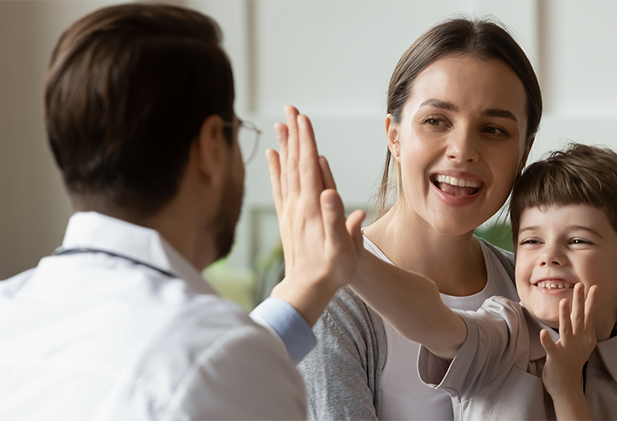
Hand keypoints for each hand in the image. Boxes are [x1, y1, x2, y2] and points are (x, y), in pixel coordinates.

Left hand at [266, 105, 365, 325]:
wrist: (306, 291)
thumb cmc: (331, 272)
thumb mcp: (343, 250)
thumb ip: (336, 221)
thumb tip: (331, 194)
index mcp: (313, 208)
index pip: (310, 166)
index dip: (307, 141)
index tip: (303, 118)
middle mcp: (299, 205)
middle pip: (296, 162)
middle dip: (295, 134)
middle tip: (291, 109)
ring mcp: (290, 211)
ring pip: (286, 171)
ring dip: (285, 146)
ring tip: (281, 124)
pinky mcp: (286, 218)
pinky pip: (279, 187)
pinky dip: (276, 169)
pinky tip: (273, 156)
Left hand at [540, 283, 597, 397]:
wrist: (567, 387)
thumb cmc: (573, 364)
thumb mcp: (583, 346)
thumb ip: (586, 331)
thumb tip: (589, 318)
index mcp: (584, 337)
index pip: (588, 316)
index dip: (590, 301)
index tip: (593, 287)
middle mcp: (578, 341)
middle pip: (579, 318)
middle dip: (580, 301)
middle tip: (580, 285)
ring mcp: (567, 349)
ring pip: (566, 329)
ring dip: (565, 316)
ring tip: (564, 301)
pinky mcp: (556, 358)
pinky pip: (550, 348)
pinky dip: (547, 341)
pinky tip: (542, 332)